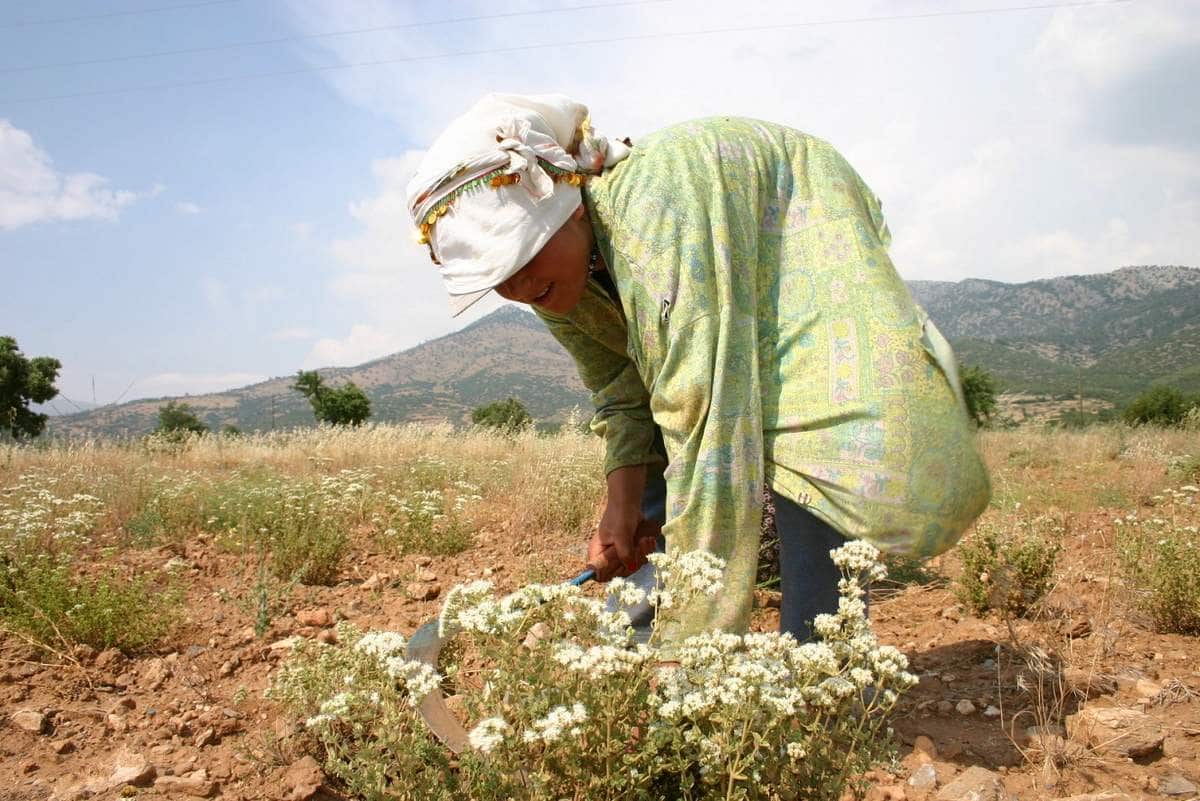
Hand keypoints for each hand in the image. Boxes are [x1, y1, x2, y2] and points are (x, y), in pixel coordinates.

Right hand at [588, 464, 654, 580]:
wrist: (628, 503)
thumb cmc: (620, 516)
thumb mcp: (622, 534)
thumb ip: (624, 552)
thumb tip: (630, 568)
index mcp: (597, 552)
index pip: (599, 573)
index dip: (611, 573)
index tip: (624, 563)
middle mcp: (606, 556)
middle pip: (618, 572)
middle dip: (632, 561)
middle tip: (639, 545)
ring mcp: (618, 554)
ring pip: (631, 567)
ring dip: (641, 554)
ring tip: (645, 540)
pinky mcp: (628, 552)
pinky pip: (637, 560)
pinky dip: (645, 552)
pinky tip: (649, 541)